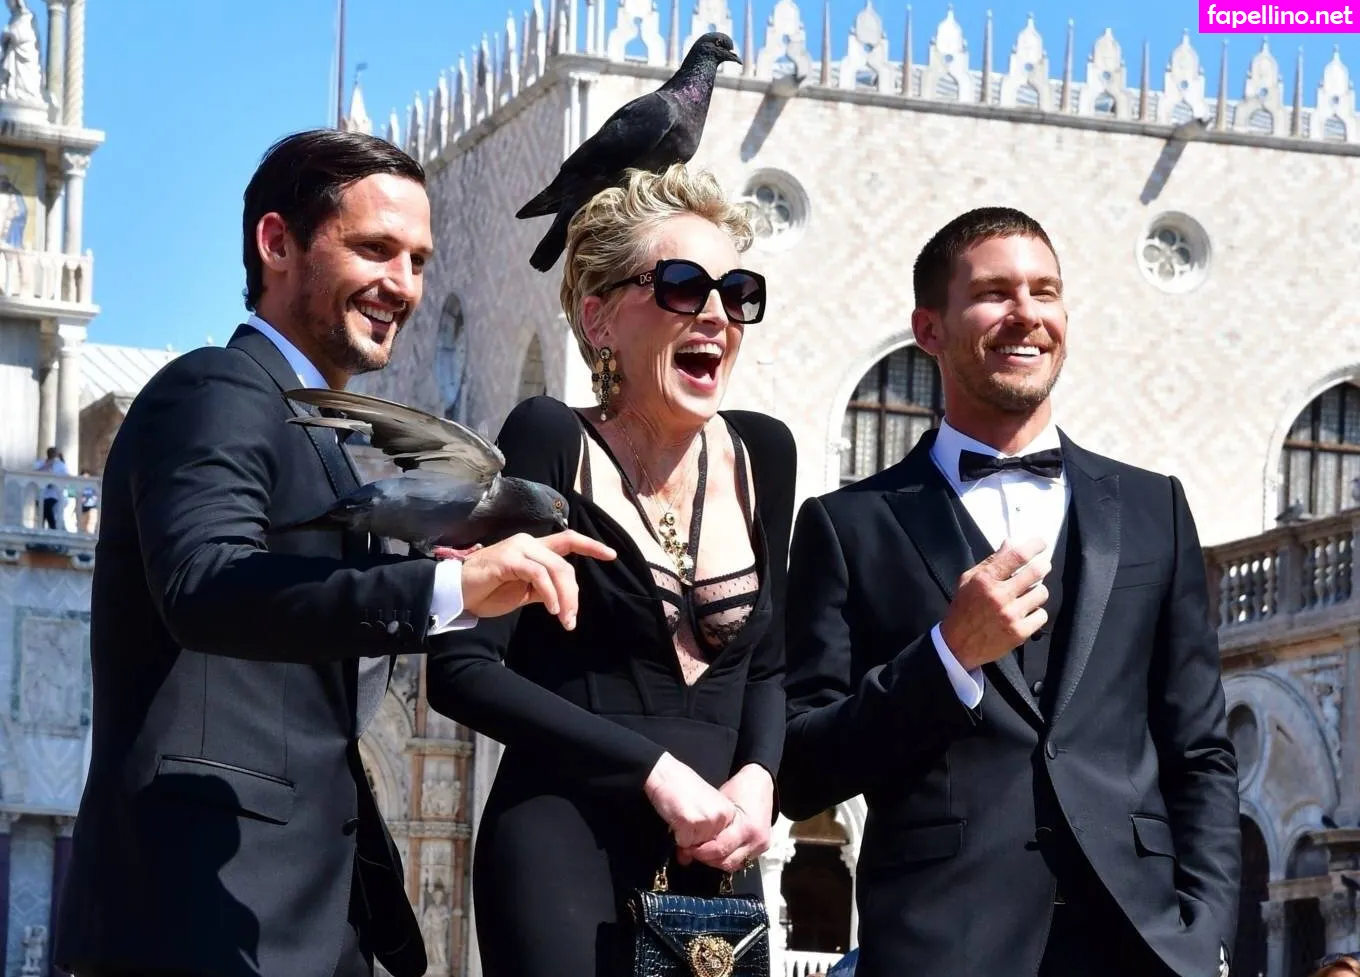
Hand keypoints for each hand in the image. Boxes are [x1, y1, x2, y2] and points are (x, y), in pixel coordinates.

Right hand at [458, 531, 615, 629]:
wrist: (457, 594)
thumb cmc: (488, 592)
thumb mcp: (523, 593)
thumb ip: (544, 589)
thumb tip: (564, 597)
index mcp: (534, 548)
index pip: (568, 540)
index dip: (591, 546)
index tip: (612, 555)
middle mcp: (528, 543)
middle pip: (565, 564)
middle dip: (574, 594)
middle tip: (571, 620)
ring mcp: (519, 549)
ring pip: (556, 569)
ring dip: (565, 597)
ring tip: (563, 619)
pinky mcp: (509, 559)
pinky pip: (539, 575)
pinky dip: (549, 593)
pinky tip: (551, 609)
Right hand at [644, 753, 737, 850]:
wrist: (667, 775)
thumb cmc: (683, 790)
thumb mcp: (703, 809)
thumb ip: (705, 835)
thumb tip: (689, 861)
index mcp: (730, 813)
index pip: (723, 845)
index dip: (708, 846)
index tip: (698, 836)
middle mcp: (722, 817)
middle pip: (710, 849)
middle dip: (696, 846)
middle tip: (686, 826)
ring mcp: (708, 820)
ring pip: (696, 849)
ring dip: (685, 840)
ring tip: (681, 818)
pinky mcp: (691, 823)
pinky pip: (683, 844)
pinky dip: (676, 836)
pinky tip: (675, 818)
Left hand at [679, 764, 772, 872]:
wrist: (761, 783)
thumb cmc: (738, 789)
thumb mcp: (720, 803)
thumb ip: (708, 823)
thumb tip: (687, 839)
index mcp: (746, 827)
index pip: (720, 848)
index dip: (701, 851)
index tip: (688, 847)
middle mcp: (756, 840)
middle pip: (727, 862)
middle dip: (707, 859)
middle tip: (692, 852)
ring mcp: (761, 846)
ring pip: (734, 865)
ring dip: (717, 861)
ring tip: (703, 852)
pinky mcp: (763, 848)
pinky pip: (741, 860)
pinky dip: (728, 857)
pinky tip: (717, 851)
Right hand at [939, 536, 1049, 670]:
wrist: (957, 645)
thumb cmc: (963, 609)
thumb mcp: (968, 581)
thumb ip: (990, 562)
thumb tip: (1011, 543)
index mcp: (985, 580)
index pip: (1016, 556)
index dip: (1034, 546)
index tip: (1041, 543)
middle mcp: (999, 595)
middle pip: (1036, 572)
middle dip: (1043, 566)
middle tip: (1042, 567)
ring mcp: (1011, 615)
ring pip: (1041, 593)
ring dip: (1037, 592)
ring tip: (1027, 596)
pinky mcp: (1019, 632)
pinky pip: (1041, 615)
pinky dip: (1036, 613)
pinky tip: (1025, 614)